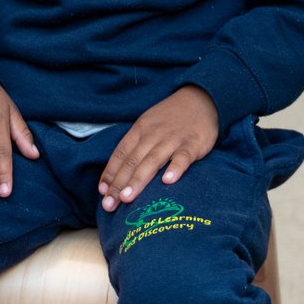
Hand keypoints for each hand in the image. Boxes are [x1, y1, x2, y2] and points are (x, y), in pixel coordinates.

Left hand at [99, 86, 219, 210]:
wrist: (201, 99)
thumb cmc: (171, 119)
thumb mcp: (148, 125)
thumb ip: (135, 147)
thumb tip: (117, 174)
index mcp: (140, 130)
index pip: (121, 153)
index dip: (110, 173)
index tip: (102, 192)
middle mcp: (153, 135)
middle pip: (133, 161)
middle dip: (119, 184)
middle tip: (109, 205)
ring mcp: (173, 139)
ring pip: (153, 161)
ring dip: (138, 180)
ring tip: (127, 198)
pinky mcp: (192, 144)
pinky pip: (183, 157)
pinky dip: (175, 168)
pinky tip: (168, 181)